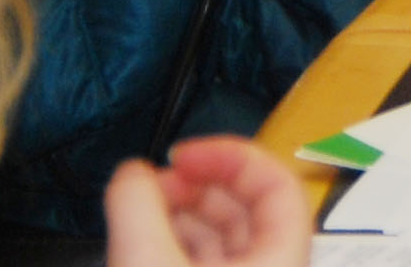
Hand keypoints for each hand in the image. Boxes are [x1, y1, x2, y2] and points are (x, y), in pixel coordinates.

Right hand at [102, 139, 309, 266]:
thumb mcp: (144, 262)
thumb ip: (135, 205)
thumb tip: (131, 173)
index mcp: (279, 261)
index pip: (278, 183)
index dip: (229, 157)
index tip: (184, 155)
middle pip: (246, 208)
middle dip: (197, 185)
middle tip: (155, 181)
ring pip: (222, 239)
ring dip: (181, 214)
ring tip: (139, 209)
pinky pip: (202, 265)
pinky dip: (173, 245)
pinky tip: (140, 240)